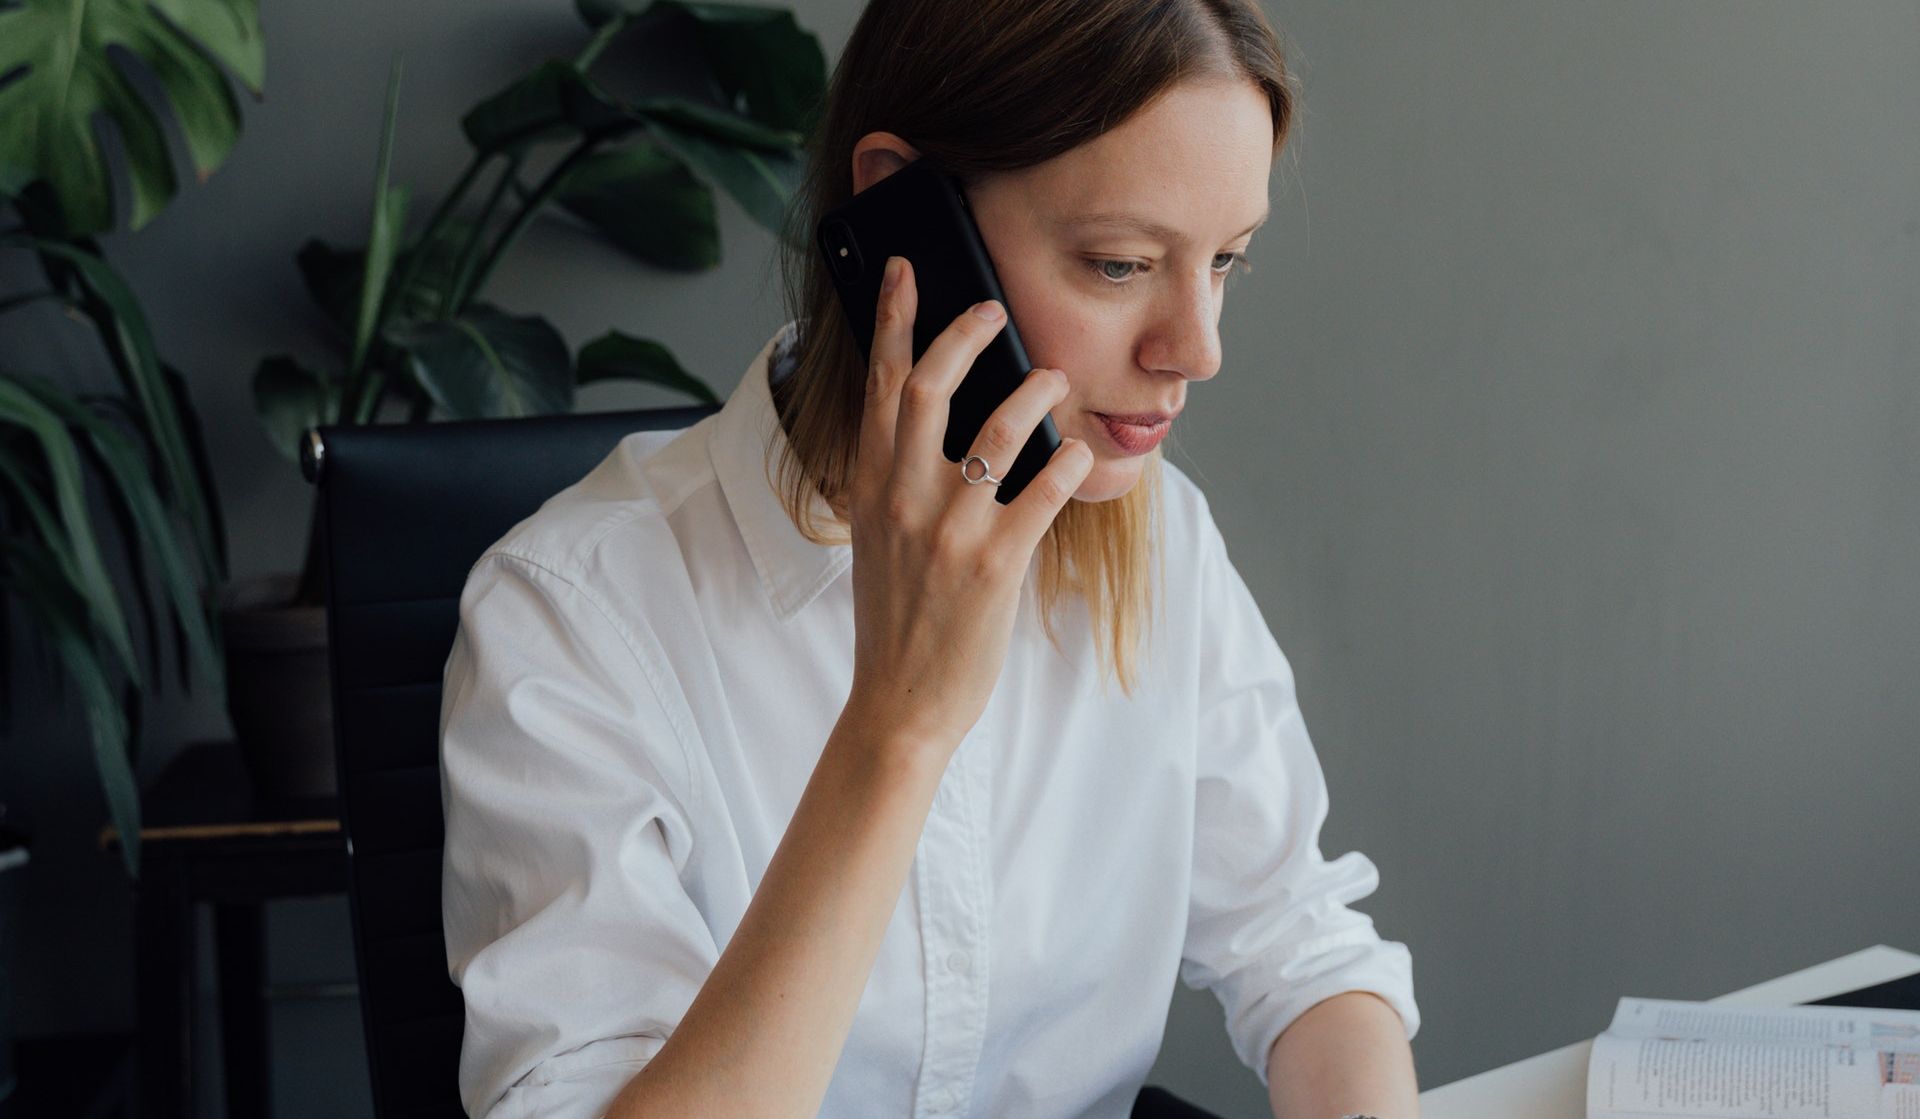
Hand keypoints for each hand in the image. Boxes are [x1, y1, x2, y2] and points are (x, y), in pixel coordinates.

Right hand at [840, 255, 1093, 764]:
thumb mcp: (878, 538)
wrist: (899, 702)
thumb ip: (898, 479)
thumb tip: (936, 423)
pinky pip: (1041, 494)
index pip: (878, 385)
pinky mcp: (993, 566)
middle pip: (927, 384)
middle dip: (964, 333)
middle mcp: (902, 499)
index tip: (905, 271)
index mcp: (871, 488)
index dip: (891, 319)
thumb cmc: (896, 618)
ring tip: (1055, 380)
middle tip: (994, 309)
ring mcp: (948, 532)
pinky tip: (1081, 457)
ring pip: (995, 430)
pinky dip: (1068, 465)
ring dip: (1034, 392)